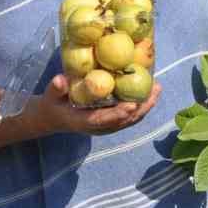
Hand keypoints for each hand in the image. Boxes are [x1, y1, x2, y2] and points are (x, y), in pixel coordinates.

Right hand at [36, 73, 160, 135]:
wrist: (51, 119)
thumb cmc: (51, 106)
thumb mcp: (49, 97)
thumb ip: (56, 89)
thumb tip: (60, 80)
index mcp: (84, 122)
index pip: (104, 120)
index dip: (119, 114)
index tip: (132, 104)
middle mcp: (99, 127)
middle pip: (124, 121)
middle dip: (141, 107)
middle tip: (155, 90)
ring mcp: (106, 126)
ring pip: (130, 119)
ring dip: (145, 106)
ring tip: (157, 88)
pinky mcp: (110, 121)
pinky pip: (129, 116)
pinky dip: (141, 106)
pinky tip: (149, 91)